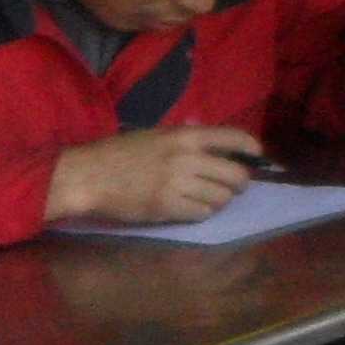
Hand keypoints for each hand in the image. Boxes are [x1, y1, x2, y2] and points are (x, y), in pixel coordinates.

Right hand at [47, 126, 262, 227]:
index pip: (233, 138)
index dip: (251, 148)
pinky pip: (203, 213)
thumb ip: (184, 134)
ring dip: (219, 200)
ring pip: (222, 197)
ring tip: (207, 197)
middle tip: (232, 186)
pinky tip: (191, 208)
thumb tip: (208, 131)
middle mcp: (186, 158)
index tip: (256, 157)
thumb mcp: (154, 134)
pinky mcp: (168, 207)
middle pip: (236, 175)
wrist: (88, 176)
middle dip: (239, 183)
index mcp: (184, 136)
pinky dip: (202, 212)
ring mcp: (178, 184)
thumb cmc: (119, 153)